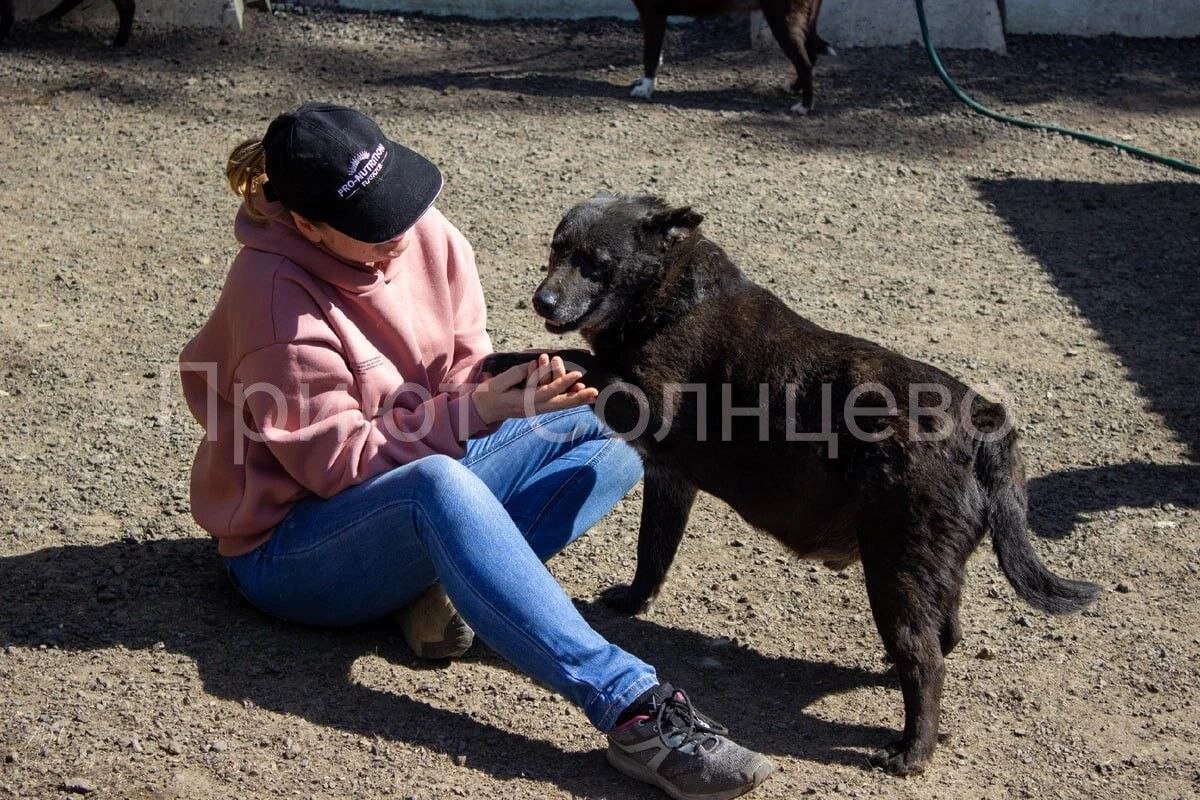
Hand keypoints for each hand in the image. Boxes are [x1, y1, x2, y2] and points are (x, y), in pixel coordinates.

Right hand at [470, 354, 598, 424]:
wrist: (481, 412)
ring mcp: (535, 410)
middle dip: (577, 398)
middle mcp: (532, 409)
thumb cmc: (488, 395)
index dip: (563, 383)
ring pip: (559, 406)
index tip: (577, 375)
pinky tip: (577, 394)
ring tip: (591, 393)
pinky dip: (567, 399)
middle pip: (559, 404)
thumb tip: (533, 365)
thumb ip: (516, 374)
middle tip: (594, 392)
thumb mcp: (498, 383)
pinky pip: (554, 404)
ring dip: (575, 400)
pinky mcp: (536, 408)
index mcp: (523, 402)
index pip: (547, 392)